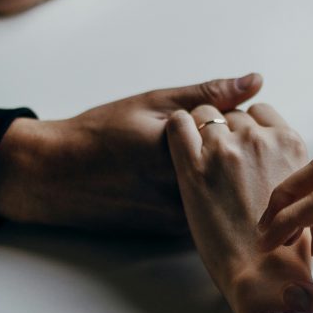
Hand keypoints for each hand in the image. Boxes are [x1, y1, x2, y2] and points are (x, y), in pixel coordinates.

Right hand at [0, 74, 262, 232]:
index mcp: (182, 153)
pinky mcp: (175, 232)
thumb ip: (208, 94)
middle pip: (239, 168)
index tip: (215, 116)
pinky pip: (210, 210)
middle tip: (205, 136)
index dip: (235, 122)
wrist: (57, 177)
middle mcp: (185, 191)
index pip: (241, 135)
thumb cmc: (100, 134)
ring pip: (227, 193)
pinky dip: (210, 195)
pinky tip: (177, 180)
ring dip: (225, 176)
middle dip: (235, 150)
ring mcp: (181, 217)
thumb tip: (255, 80)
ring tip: (180, 161)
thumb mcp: (153, 103)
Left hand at [166, 103, 311, 312]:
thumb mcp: (303, 193)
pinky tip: (178, 147)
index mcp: (290, 143)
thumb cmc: (285, 246)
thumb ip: (288, 166)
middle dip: (224, 131)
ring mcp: (226, 149)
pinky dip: (176, 129)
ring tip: (197, 159)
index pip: (261, 112)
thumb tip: (275, 159)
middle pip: (232, 114)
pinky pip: (178, 123)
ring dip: (199, 131)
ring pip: (204, 114)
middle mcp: (259, 139)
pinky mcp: (194, 166)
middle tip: (218, 161)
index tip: (240, 146)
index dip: (247, 127)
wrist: (264, 274)